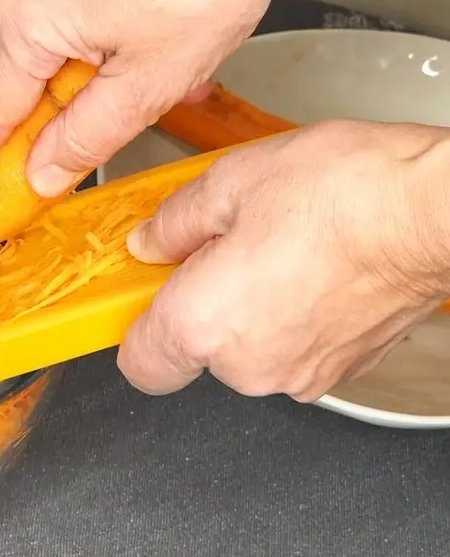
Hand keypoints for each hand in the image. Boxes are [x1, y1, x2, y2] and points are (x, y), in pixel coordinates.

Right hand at [0, 0, 306, 195]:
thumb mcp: (144, 87)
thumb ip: (83, 139)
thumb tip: (43, 172)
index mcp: (25, 16)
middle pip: (22, 77)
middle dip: (54, 117)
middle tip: (82, 151)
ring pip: (53, 48)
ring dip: (89, 82)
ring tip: (146, 84)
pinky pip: (74, 16)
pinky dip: (102, 46)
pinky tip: (146, 54)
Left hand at [118, 120, 449, 400]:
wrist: (439, 211)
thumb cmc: (348, 194)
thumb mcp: (232, 183)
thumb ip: (175, 222)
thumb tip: (151, 242)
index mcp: (204, 324)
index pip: (140, 362)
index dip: (137, 326)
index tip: (146, 292)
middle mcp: (249, 365)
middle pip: (197, 349)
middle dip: (201, 302)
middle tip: (221, 248)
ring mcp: (301, 374)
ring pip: (248, 347)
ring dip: (250, 307)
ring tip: (278, 248)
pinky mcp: (344, 370)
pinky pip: (294, 346)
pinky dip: (293, 315)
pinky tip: (312, 266)